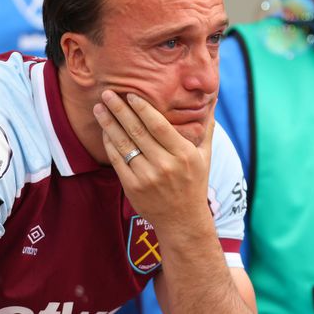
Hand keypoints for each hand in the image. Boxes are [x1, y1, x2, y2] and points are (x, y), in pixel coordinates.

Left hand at [93, 90, 214, 229]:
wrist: (182, 221)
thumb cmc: (194, 184)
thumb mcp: (205, 156)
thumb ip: (206, 128)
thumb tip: (214, 101)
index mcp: (183, 154)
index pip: (159, 125)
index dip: (143, 108)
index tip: (130, 94)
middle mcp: (165, 165)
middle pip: (137, 131)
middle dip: (119, 110)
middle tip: (107, 93)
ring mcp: (147, 177)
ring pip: (124, 144)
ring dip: (109, 124)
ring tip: (99, 108)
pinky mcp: (133, 187)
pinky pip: (117, 161)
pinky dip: (109, 144)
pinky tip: (104, 131)